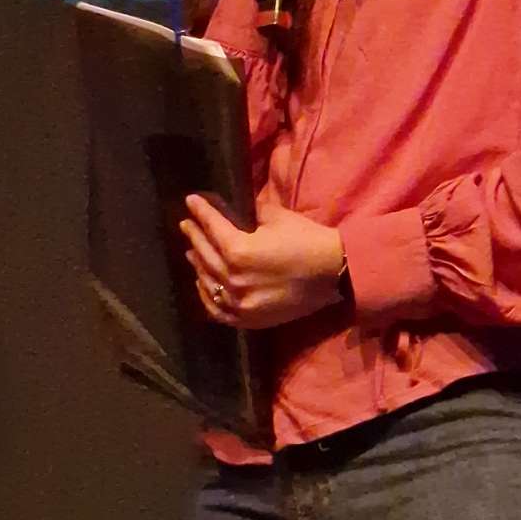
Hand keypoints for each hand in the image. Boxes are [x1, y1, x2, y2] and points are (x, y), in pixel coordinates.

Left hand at [181, 195, 345, 329]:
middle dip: (195, 236)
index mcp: (239, 250)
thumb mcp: (278, 217)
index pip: (212, 228)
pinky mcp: (248, 318)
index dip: (201, 212)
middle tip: (187, 224)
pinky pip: (218, 310)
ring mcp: (239, 302)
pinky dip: (207, 295)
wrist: (333, 272)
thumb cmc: (306, 240)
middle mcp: (233, 278)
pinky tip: (203, 284)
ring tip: (191, 252)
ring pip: (208, 282)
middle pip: (205, 255)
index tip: (191, 201)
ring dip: (197, 265)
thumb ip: (252, 213)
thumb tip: (237, 208)